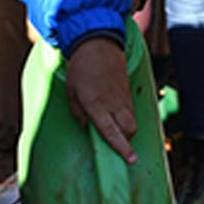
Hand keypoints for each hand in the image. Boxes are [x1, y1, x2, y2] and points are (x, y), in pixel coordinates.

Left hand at [66, 38, 137, 162]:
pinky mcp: (127, 90)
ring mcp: (122, 97)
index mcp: (96, 105)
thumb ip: (78, 112)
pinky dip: (126, 116)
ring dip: (126, 129)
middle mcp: (113, 103)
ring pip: (132, 121)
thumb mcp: (71, 91)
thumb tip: (86, 126)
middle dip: (126, 141)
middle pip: (129, 130)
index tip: (131, 159)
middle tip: (117, 142)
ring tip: (115, 126)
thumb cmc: (81, 67)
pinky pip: (131, 109)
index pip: (111, 132)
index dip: (121, 148)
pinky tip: (115, 112)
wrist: (98, 44)